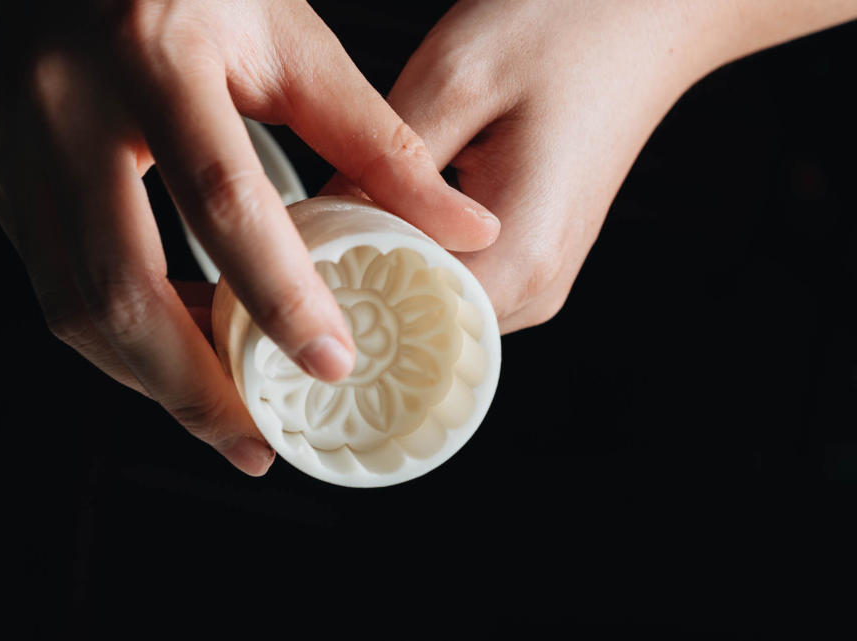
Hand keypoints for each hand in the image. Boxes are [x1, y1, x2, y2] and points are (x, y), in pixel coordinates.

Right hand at [0, 0, 499, 474]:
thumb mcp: (290, 42)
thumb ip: (375, 140)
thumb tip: (462, 228)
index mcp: (155, 54)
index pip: (222, 200)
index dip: (278, 295)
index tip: (330, 365)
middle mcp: (64, 103)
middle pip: (118, 286)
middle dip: (192, 386)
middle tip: (257, 444)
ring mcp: (14, 141)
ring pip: (71, 302)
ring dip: (149, 376)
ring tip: (223, 413)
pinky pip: (50, 281)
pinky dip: (117, 334)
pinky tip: (174, 350)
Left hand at [325, 0, 856, 332]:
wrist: (653, 13)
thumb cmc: (570, 26)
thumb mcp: (455, 80)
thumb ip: (383, 168)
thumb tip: (320, 225)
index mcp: (521, 254)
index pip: (406, 320)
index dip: (338, 300)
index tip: (285, 275)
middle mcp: (538, 283)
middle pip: (419, 323)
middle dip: (354, 291)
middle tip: (294, 254)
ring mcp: (541, 273)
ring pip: (437, 305)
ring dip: (383, 276)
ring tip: (332, 238)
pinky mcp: (536, 253)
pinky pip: (460, 281)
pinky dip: (415, 262)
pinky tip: (382, 225)